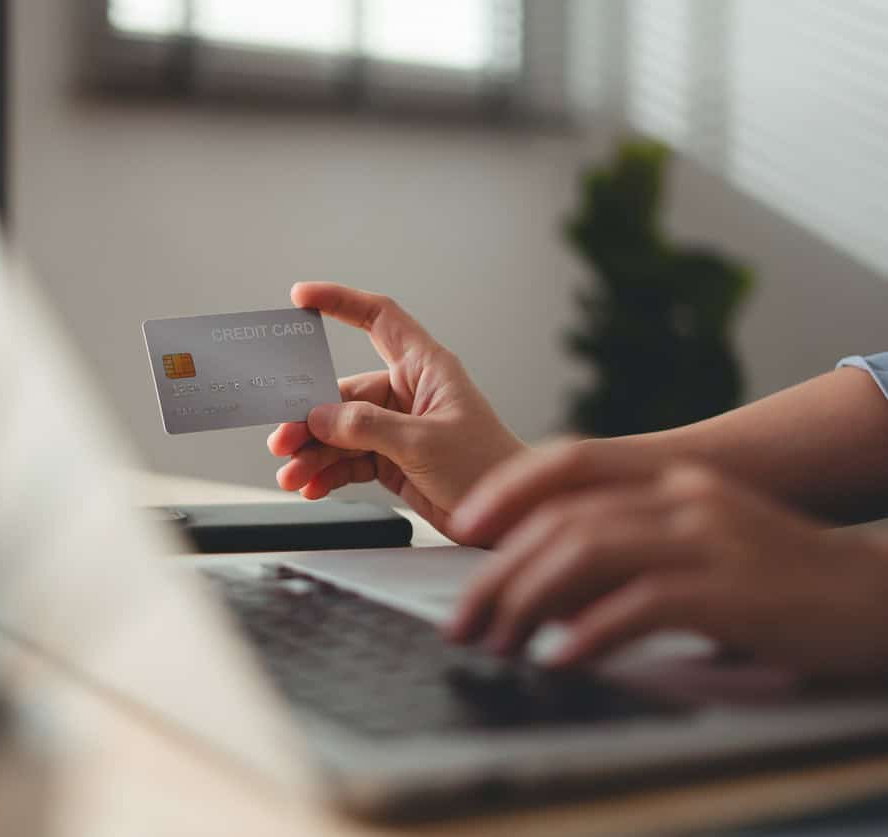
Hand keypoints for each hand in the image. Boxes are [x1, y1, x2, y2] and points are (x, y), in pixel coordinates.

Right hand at [268, 283, 523, 540]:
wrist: (511, 520)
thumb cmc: (488, 468)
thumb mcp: (424, 442)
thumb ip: (368, 426)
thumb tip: (321, 417)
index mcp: (425, 368)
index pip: (378, 318)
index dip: (341, 301)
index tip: (302, 297)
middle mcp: (408, 392)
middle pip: (344, 393)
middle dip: (311, 417)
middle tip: (284, 440)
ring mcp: (398, 427)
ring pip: (341, 431)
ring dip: (314, 453)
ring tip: (292, 474)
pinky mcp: (393, 459)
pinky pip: (350, 459)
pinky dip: (328, 472)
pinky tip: (311, 485)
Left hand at [446, 442, 887, 680]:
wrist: (881, 597)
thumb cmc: (783, 578)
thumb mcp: (702, 541)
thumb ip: (631, 549)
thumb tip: (551, 593)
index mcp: (676, 476)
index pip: (572, 459)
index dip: (509, 489)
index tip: (465, 527)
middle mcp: (686, 494)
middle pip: (563, 517)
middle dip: (500, 572)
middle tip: (466, 620)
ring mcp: (710, 538)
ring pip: (586, 552)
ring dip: (529, 601)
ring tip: (500, 643)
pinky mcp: (732, 592)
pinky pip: (639, 605)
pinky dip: (590, 633)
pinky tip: (561, 659)